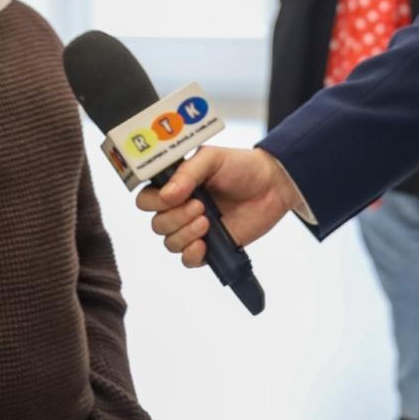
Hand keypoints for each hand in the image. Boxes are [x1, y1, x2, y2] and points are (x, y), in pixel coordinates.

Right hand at [136, 146, 299, 267]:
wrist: (272, 186)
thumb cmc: (241, 167)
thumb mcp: (212, 159)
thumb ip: (188, 172)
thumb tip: (167, 195)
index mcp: (175, 185)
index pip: (146, 199)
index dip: (154, 201)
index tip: (173, 197)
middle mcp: (180, 208)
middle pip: (157, 224)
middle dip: (176, 217)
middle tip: (201, 206)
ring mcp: (193, 229)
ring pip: (170, 243)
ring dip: (186, 234)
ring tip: (208, 220)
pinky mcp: (209, 247)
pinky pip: (187, 260)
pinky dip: (191, 254)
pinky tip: (204, 244)